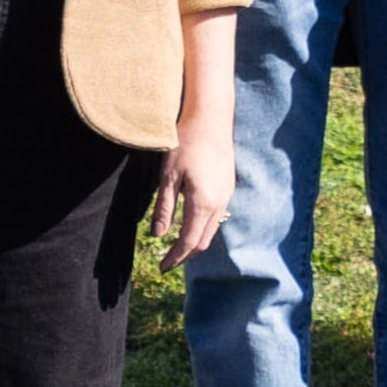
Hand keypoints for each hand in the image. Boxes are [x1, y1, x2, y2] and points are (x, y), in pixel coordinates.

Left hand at [159, 76, 235, 266]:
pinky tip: (192, 224)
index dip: (174, 258)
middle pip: (203, 241)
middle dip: (185, 255)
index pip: (188, 242)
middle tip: (168, 262)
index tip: (161, 268)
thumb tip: (158, 235)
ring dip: (195, 242)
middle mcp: (219, 203)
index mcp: (202, 203)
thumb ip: (165, 208)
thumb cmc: (185, 143)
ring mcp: (226, 195)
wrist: (211, 118)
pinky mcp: (228, 187)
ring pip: (212, 230)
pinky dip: (204, 228)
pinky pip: (217, 216)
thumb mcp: (168, 176)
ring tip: (178, 248)